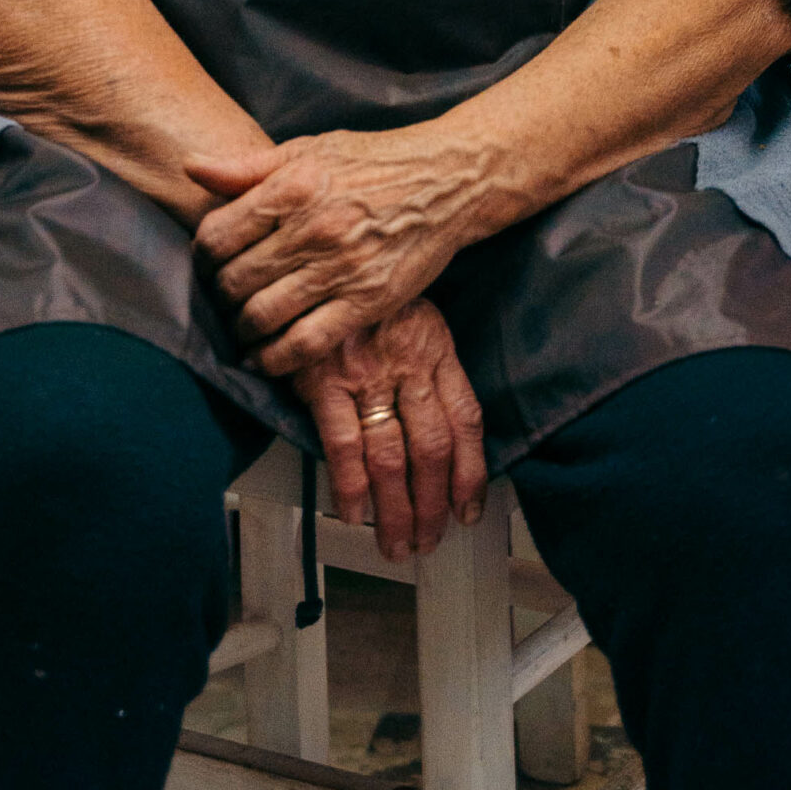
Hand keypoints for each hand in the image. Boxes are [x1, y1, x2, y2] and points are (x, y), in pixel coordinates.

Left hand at [189, 130, 482, 374]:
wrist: (446, 180)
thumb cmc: (372, 162)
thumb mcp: (308, 149)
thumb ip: (246, 165)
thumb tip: (190, 167)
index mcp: (294, 185)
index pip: (218, 234)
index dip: (203, 255)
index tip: (209, 263)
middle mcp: (314, 228)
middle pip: (236, 280)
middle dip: (220, 296)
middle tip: (223, 300)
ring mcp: (341, 268)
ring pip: (264, 315)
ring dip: (242, 330)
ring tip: (241, 329)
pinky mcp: (367, 302)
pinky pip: (306, 343)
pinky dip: (276, 359)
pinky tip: (265, 359)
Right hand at [293, 300, 486, 561]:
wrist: (318, 246)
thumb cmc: (360, 282)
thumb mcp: (409, 305)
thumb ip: (424, 356)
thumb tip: (438, 418)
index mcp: (434, 343)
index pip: (466, 419)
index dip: (472, 472)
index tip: (469, 508)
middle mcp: (407, 360)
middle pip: (433, 449)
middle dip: (434, 506)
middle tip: (430, 539)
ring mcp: (366, 371)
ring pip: (392, 456)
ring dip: (397, 510)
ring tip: (397, 543)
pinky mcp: (323, 377)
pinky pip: (343, 444)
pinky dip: (350, 487)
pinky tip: (354, 512)